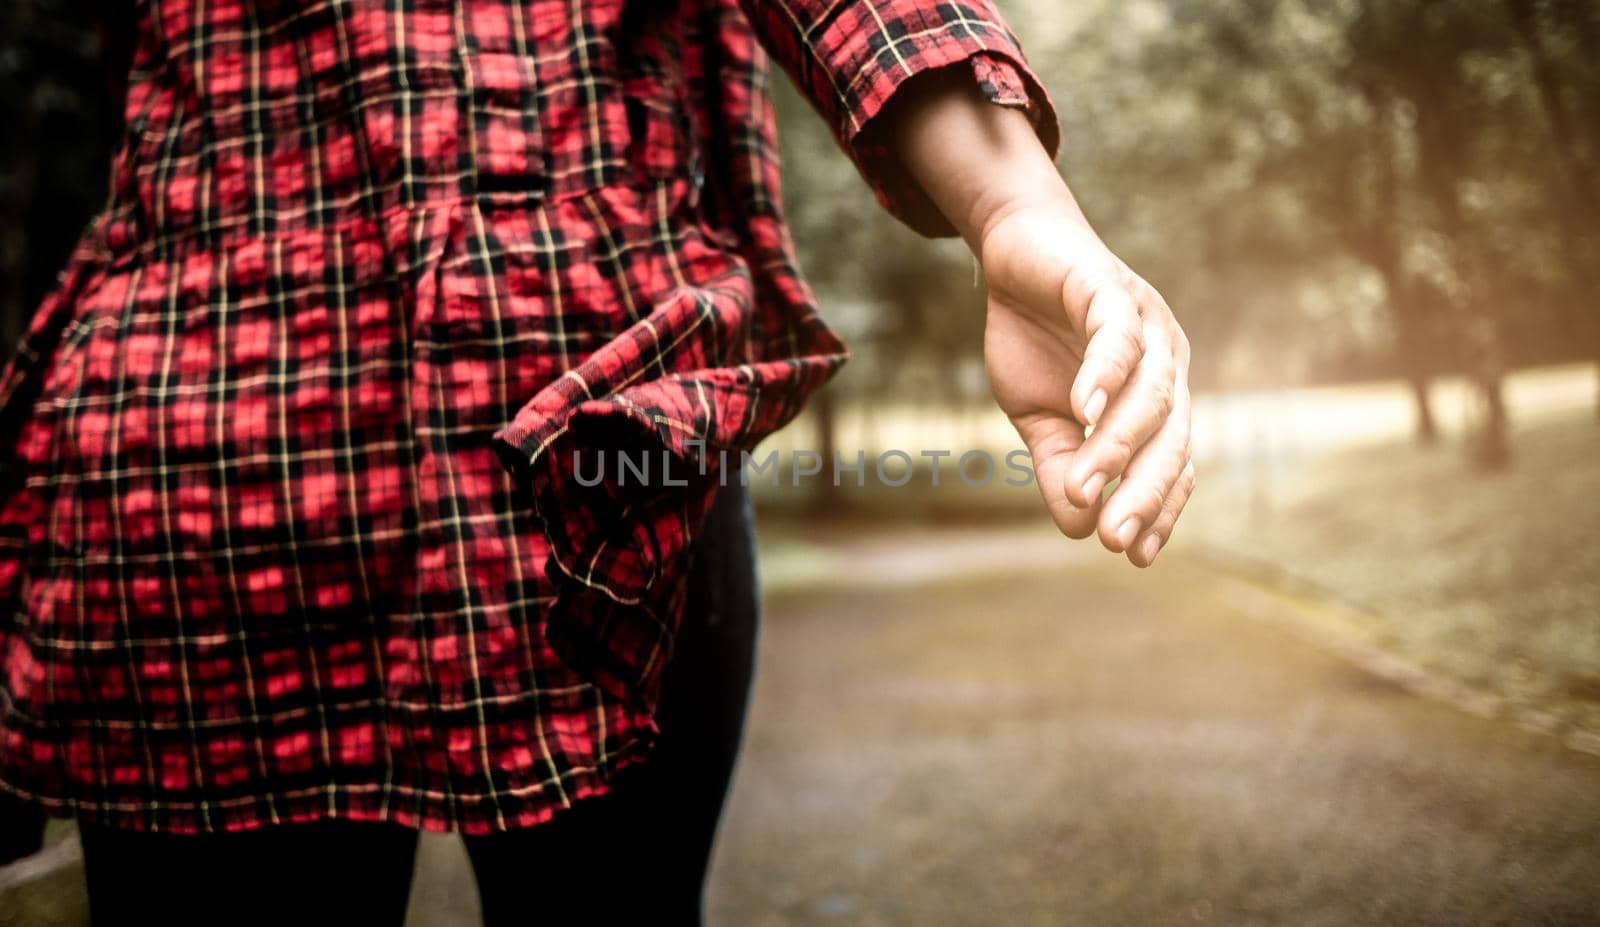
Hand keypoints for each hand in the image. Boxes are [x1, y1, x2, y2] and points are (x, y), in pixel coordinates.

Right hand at [979, 198, 1193, 564]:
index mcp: (1157, 397)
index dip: (1159, 508)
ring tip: (1084, 489)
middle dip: (1144, 492)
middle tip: (1116, 540)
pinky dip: (1104, 377)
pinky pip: (1117, 338)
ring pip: (1148, 396)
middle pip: (1170, 438)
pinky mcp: (1112, 290)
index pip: (1172, 462)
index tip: (1136, 555)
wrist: (1014, 253)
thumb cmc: (1035, 336)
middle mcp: (1165, 363)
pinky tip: (1083, 411)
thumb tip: (1080, 528)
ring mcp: (1146, 325)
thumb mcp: (1038, 415)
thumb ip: (1063, 466)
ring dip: (1116, 447)